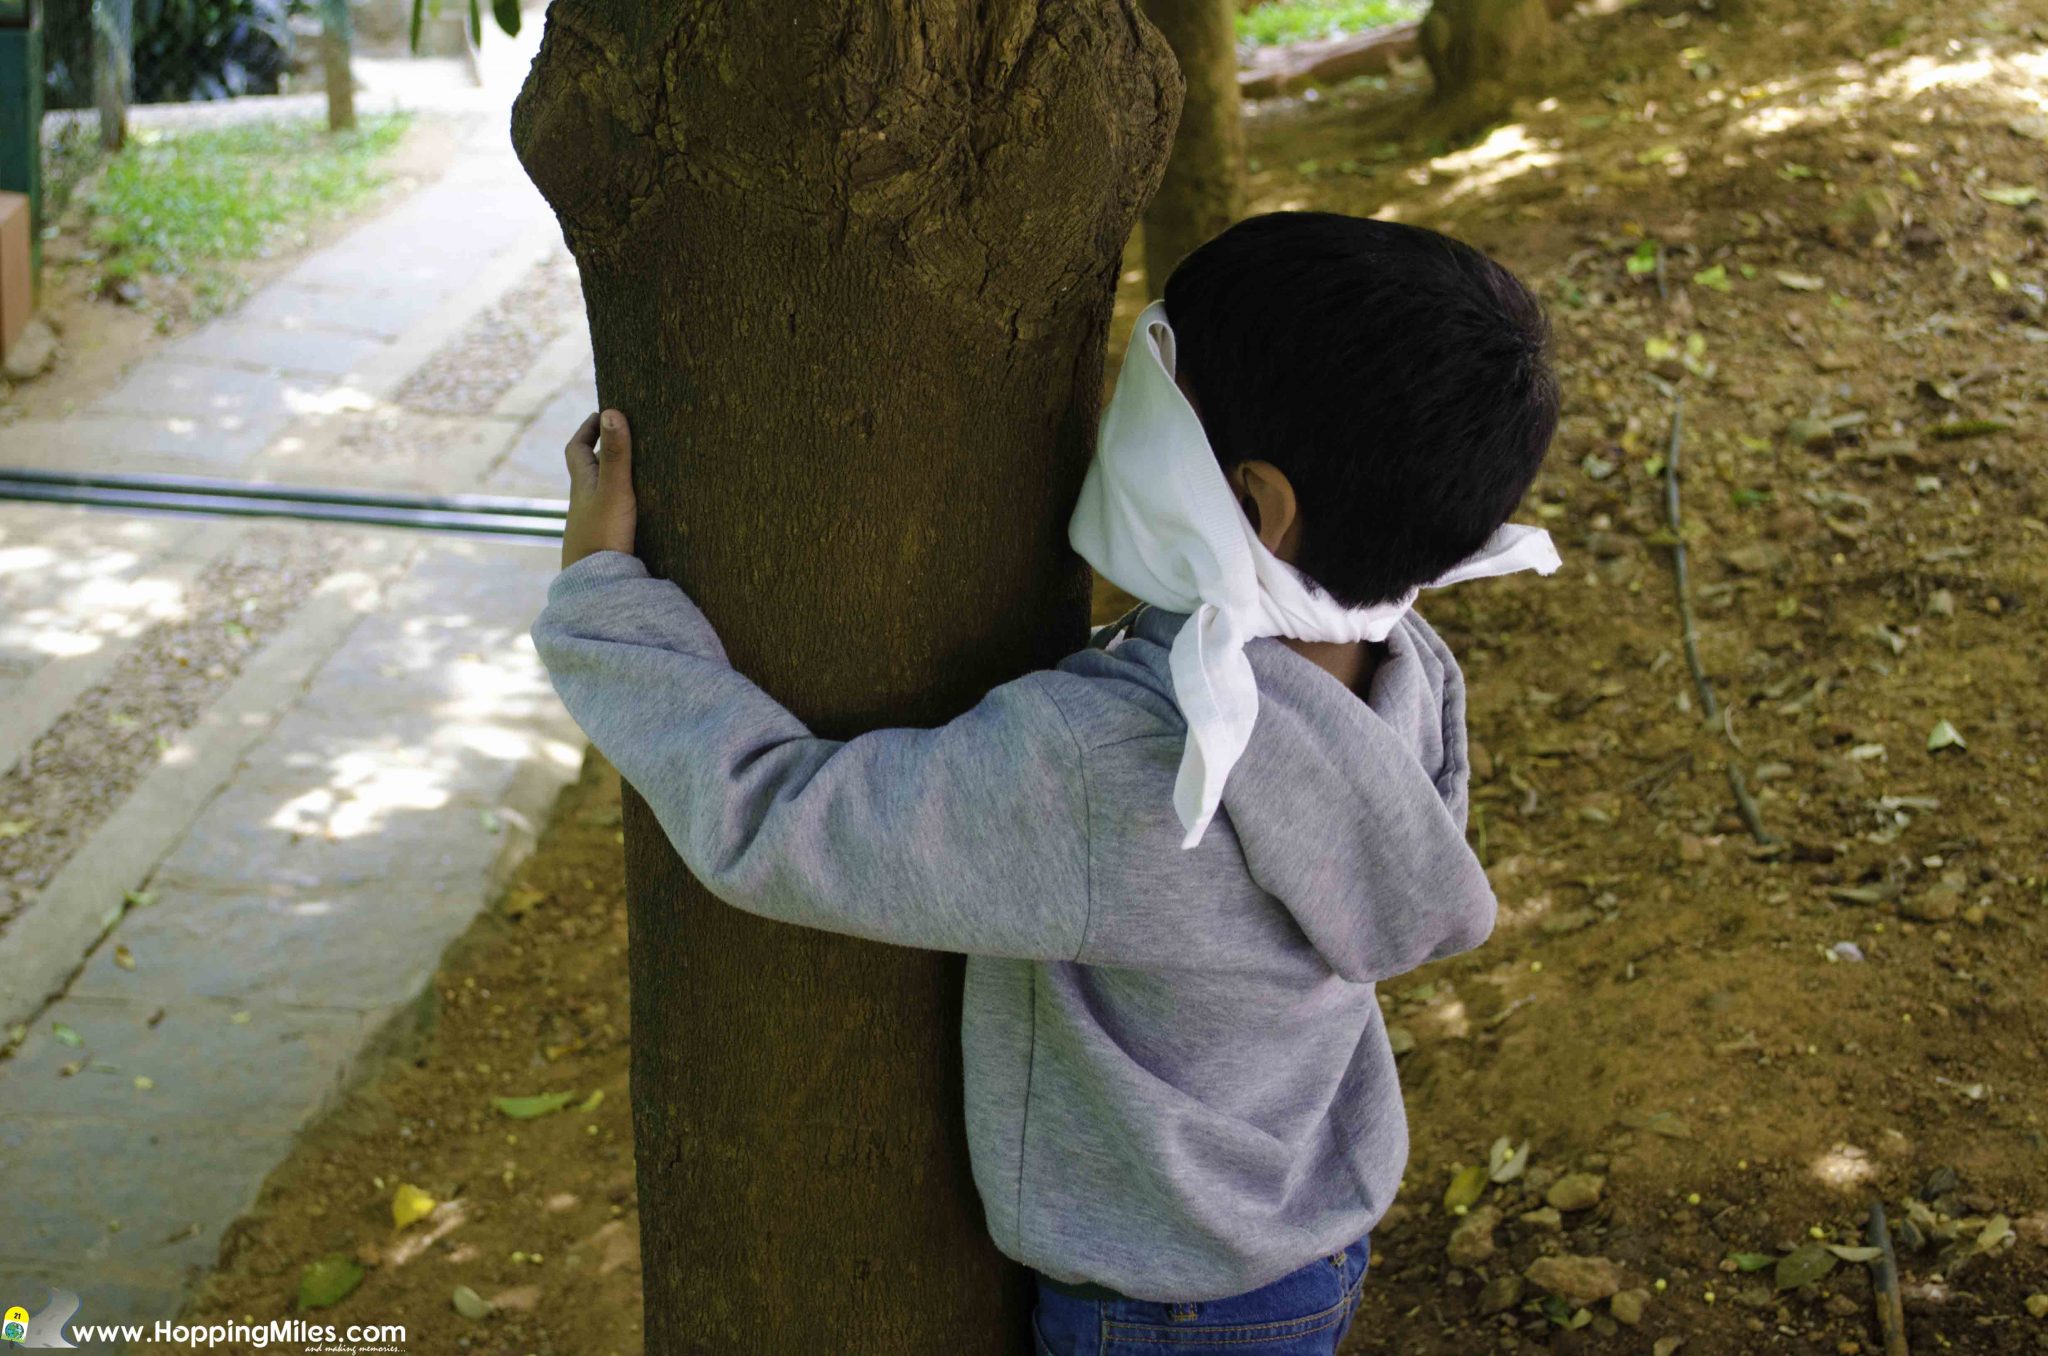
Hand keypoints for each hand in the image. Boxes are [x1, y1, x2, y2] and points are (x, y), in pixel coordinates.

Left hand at [562, 408, 636, 568]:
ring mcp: (594, 523)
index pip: (578, 448)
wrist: (595, 587)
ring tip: (643, 469)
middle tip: (625, 436)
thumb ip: (617, 454)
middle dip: (604, 450)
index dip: (588, 429)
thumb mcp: (614, 490)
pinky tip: (644, 509)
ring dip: (617, 479)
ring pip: (603, 493)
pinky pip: (614, 514)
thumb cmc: (602, 535)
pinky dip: (625, 504)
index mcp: (583, 484)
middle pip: (590, 469)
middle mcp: (585, 502)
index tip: (601, 414)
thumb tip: (611, 412)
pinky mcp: (606, 542)